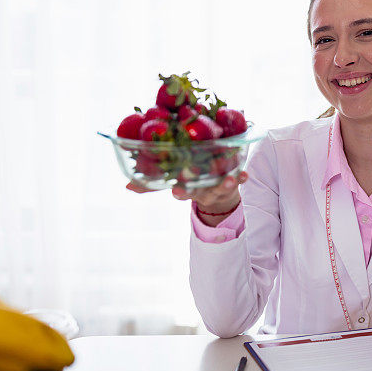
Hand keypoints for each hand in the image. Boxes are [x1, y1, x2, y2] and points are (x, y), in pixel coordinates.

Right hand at [126, 171, 248, 213]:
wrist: (220, 197)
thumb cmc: (192, 183)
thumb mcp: (175, 184)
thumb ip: (154, 184)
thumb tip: (127, 185)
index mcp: (189, 190)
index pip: (181, 192)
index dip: (179, 191)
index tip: (176, 189)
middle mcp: (204, 190)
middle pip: (201, 191)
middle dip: (200, 189)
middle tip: (204, 184)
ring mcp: (219, 187)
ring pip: (221, 187)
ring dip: (225, 183)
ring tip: (230, 178)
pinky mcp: (233, 181)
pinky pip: (238, 179)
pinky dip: (241, 177)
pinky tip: (244, 173)